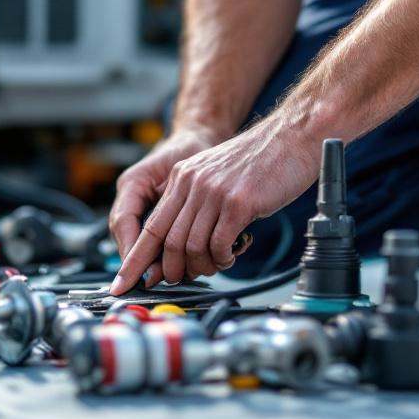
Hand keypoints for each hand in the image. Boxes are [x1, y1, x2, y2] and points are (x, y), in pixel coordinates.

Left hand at [108, 120, 318, 293]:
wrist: (293, 136)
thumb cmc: (261, 162)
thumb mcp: (216, 174)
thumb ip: (196, 201)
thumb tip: (182, 243)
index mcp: (182, 177)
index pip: (150, 225)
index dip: (135, 259)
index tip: (124, 282)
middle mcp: (192, 183)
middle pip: (166, 241)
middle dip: (172, 270)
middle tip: (184, 279)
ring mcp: (214, 192)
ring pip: (190, 246)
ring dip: (201, 266)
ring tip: (215, 265)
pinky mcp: (237, 203)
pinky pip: (217, 244)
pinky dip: (221, 259)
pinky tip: (230, 256)